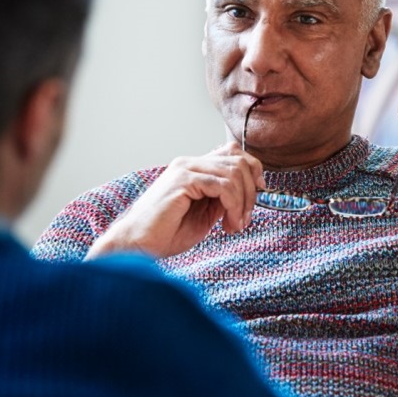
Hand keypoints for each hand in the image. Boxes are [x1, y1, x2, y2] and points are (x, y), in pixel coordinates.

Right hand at [87, 143, 264, 258]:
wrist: (137, 244)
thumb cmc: (166, 233)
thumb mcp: (205, 213)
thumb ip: (222, 199)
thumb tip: (246, 194)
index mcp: (194, 168)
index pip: (233, 152)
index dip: (253, 169)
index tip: (260, 191)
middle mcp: (190, 163)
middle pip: (239, 160)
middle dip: (251, 191)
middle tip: (245, 219)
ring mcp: (185, 168)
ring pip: (234, 172)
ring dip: (243, 203)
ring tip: (235, 225)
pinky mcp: (183, 180)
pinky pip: (223, 185)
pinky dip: (233, 206)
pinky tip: (228, 224)